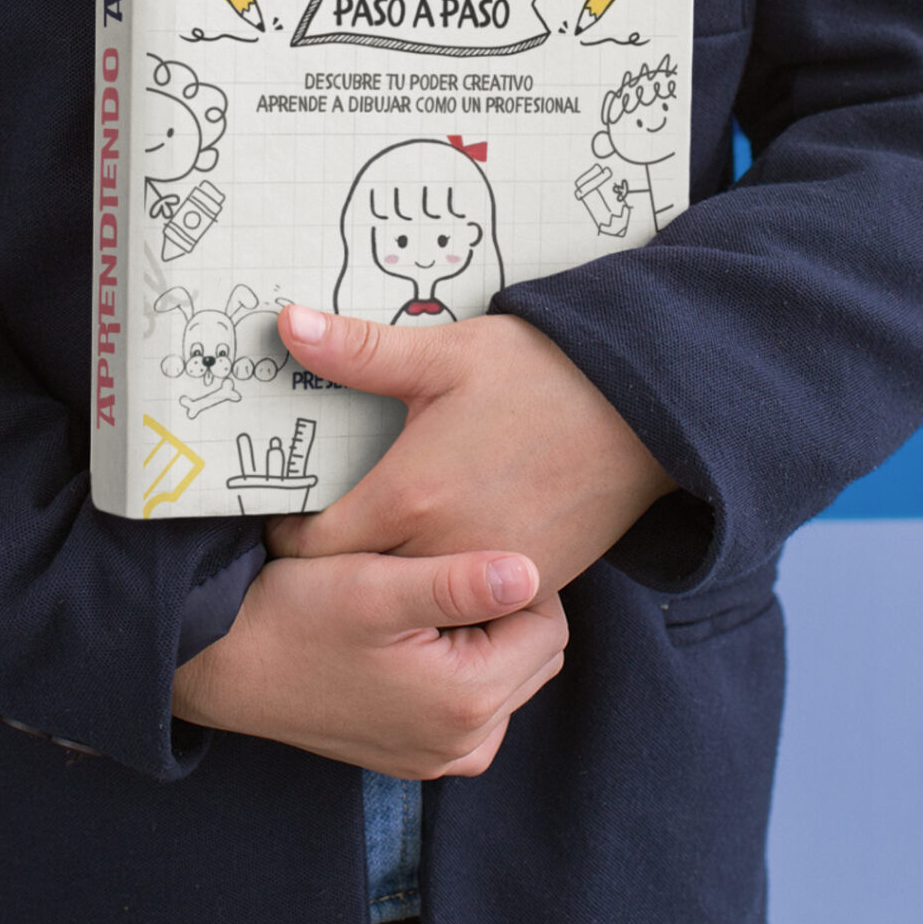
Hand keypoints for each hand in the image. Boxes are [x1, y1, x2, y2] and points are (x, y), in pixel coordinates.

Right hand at [171, 547, 565, 778]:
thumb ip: (458, 583)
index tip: (462, 548)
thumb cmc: (295, 614)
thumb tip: (532, 570)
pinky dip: (461, 665)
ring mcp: (440, 758)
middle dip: (505, 610)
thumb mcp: (375, 586)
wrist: (224, 663)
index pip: (547, 624)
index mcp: (466, 703)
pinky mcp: (417, 756)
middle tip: (440, 572)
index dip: (516, 576)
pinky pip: (474, 704)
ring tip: (422, 599)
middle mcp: (464, 746)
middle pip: (534, 656)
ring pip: (508, 677)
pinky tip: (412, 634)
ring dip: (484, 636)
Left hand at [265, 307, 673, 596]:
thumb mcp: (444, 353)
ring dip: (391, 579)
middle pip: (361, 580)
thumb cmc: (540, 372)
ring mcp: (492, 575)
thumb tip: (287, 323)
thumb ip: (359, 350)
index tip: (278, 518)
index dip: (287, 536)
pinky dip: (448, 585)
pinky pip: (472, 600)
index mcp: (409, 497)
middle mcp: (445, 551)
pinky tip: (440, 547)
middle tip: (313, 532)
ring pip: (417, 597)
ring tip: (372, 544)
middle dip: (334, 564)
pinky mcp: (535, 582)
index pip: (315, 547)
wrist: (645, 406)